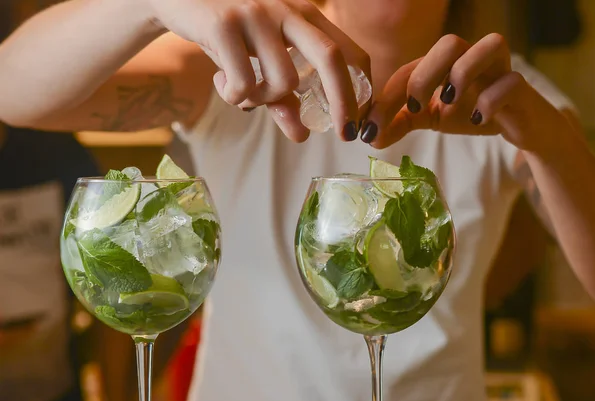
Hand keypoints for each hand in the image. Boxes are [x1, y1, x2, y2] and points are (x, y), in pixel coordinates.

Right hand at [145, 0, 369, 140]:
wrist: (176, 0)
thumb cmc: (228, 36)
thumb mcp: (260, 66)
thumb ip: (282, 97)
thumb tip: (302, 135)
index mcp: (303, 15)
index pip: (348, 50)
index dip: (360, 87)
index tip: (359, 121)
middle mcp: (285, 9)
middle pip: (330, 57)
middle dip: (343, 102)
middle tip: (344, 135)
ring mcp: (256, 14)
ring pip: (282, 81)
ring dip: (264, 100)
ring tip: (242, 92)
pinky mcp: (224, 24)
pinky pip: (244, 83)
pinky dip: (234, 96)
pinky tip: (221, 83)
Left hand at [361, 33, 568, 154]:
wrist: (519, 125)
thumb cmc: (472, 112)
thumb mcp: (430, 118)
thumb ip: (400, 124)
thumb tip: (369, 137)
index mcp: (443, 64)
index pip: (409, 71)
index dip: (385, 100)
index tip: (369, 131)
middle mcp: (471, 59)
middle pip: (450, 43)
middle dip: (425, 74)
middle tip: (414, 107)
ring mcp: (498, 70)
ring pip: (490, 45)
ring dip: (464, 72)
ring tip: (447, 103)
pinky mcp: (520, 89)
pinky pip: (511, 81)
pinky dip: (492, 99)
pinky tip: (477, 119)